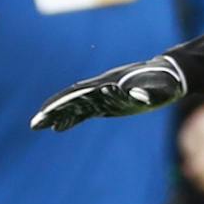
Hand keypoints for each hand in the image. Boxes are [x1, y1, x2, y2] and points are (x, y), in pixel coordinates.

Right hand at [30, 56, 187, 131]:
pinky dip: (71, 119)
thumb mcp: (160, 90)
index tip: (48, 112)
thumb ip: (147, 93)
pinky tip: (59, 129)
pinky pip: (85, 112)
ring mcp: (103, 95)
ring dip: (57, 115)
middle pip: (71, 98)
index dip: (63, 103)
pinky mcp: (108, 103)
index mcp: (109, 84)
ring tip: (39, 126)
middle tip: (34, 123)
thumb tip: (137, 96)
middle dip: (53, 110)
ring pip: (75, 105)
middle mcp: (102, 88)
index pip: (80, 94)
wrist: (170, 75)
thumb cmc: (165, 84)